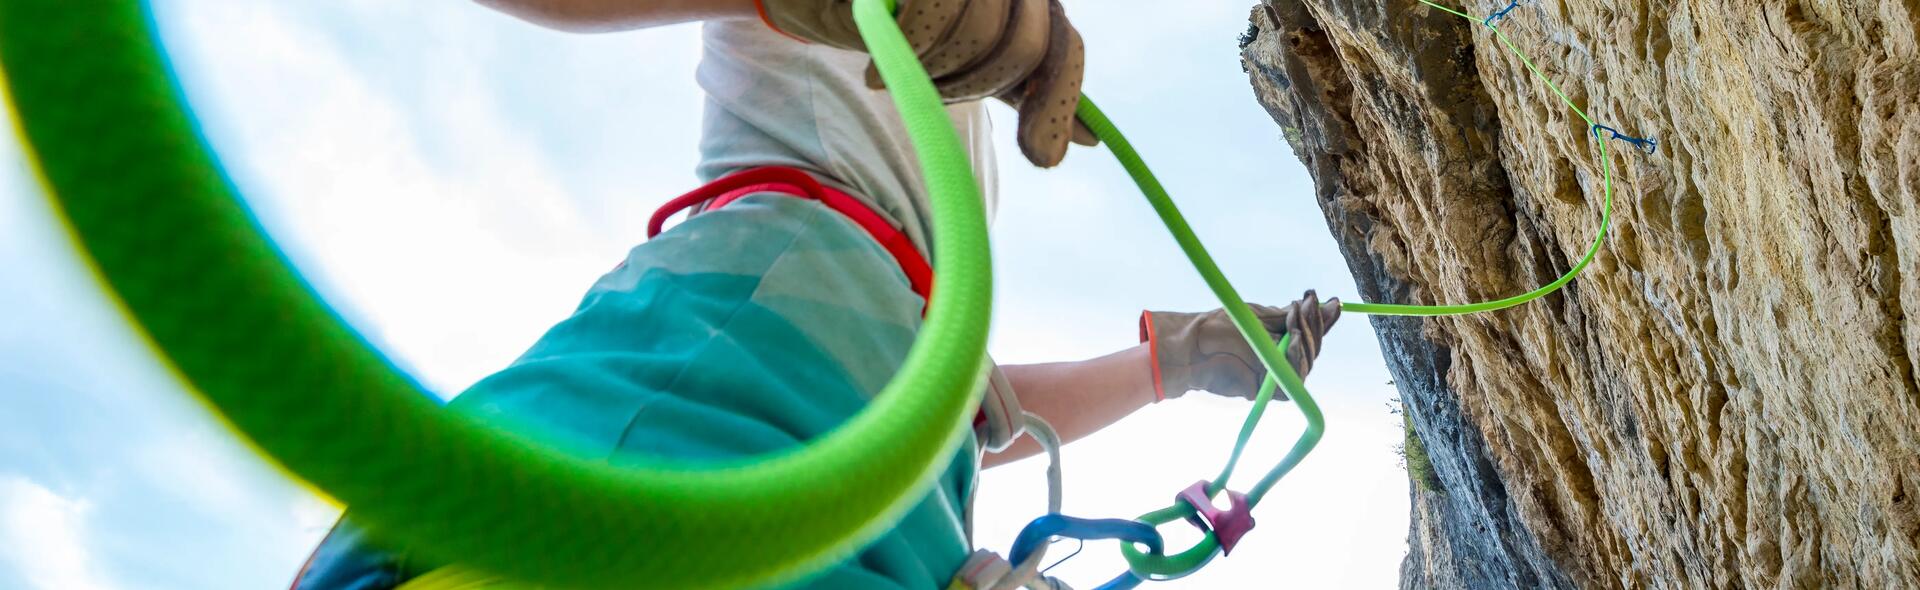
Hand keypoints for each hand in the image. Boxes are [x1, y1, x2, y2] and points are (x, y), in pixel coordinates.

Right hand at [756, 0, 1096, 166]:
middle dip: (974, 85)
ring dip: (932, 68)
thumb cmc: (909, 27)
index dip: (1059, 104)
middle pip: (1022, 48)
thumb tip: (1089, 140)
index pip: (1066, 48)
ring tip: (902, 64)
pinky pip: (931, 11)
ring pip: (977, 34)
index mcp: (1030, 1)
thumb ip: (1024, 93)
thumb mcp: (971, 66)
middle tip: (932, 87)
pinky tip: (878, 60)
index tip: (1043, 160)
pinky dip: (906, 45)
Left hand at [1139, 291, 1341, 400]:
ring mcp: (1277, 375)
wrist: (1192, 345)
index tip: (1329, 300)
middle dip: (1313, 324)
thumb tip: (1329, 303)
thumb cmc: (1220, 328)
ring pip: (1307, 361)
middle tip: (1306, 304)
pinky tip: (1293, 340)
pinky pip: (1291, 378)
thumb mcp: (1261, 316)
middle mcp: (1284, 358)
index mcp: (1284, 338)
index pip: (1313, 331)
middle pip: (1314, 346)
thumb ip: (1293, 316)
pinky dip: (1294, 358)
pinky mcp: (1268, 390)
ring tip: (1295, 318)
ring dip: (1305, 338)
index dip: (1323, 318)